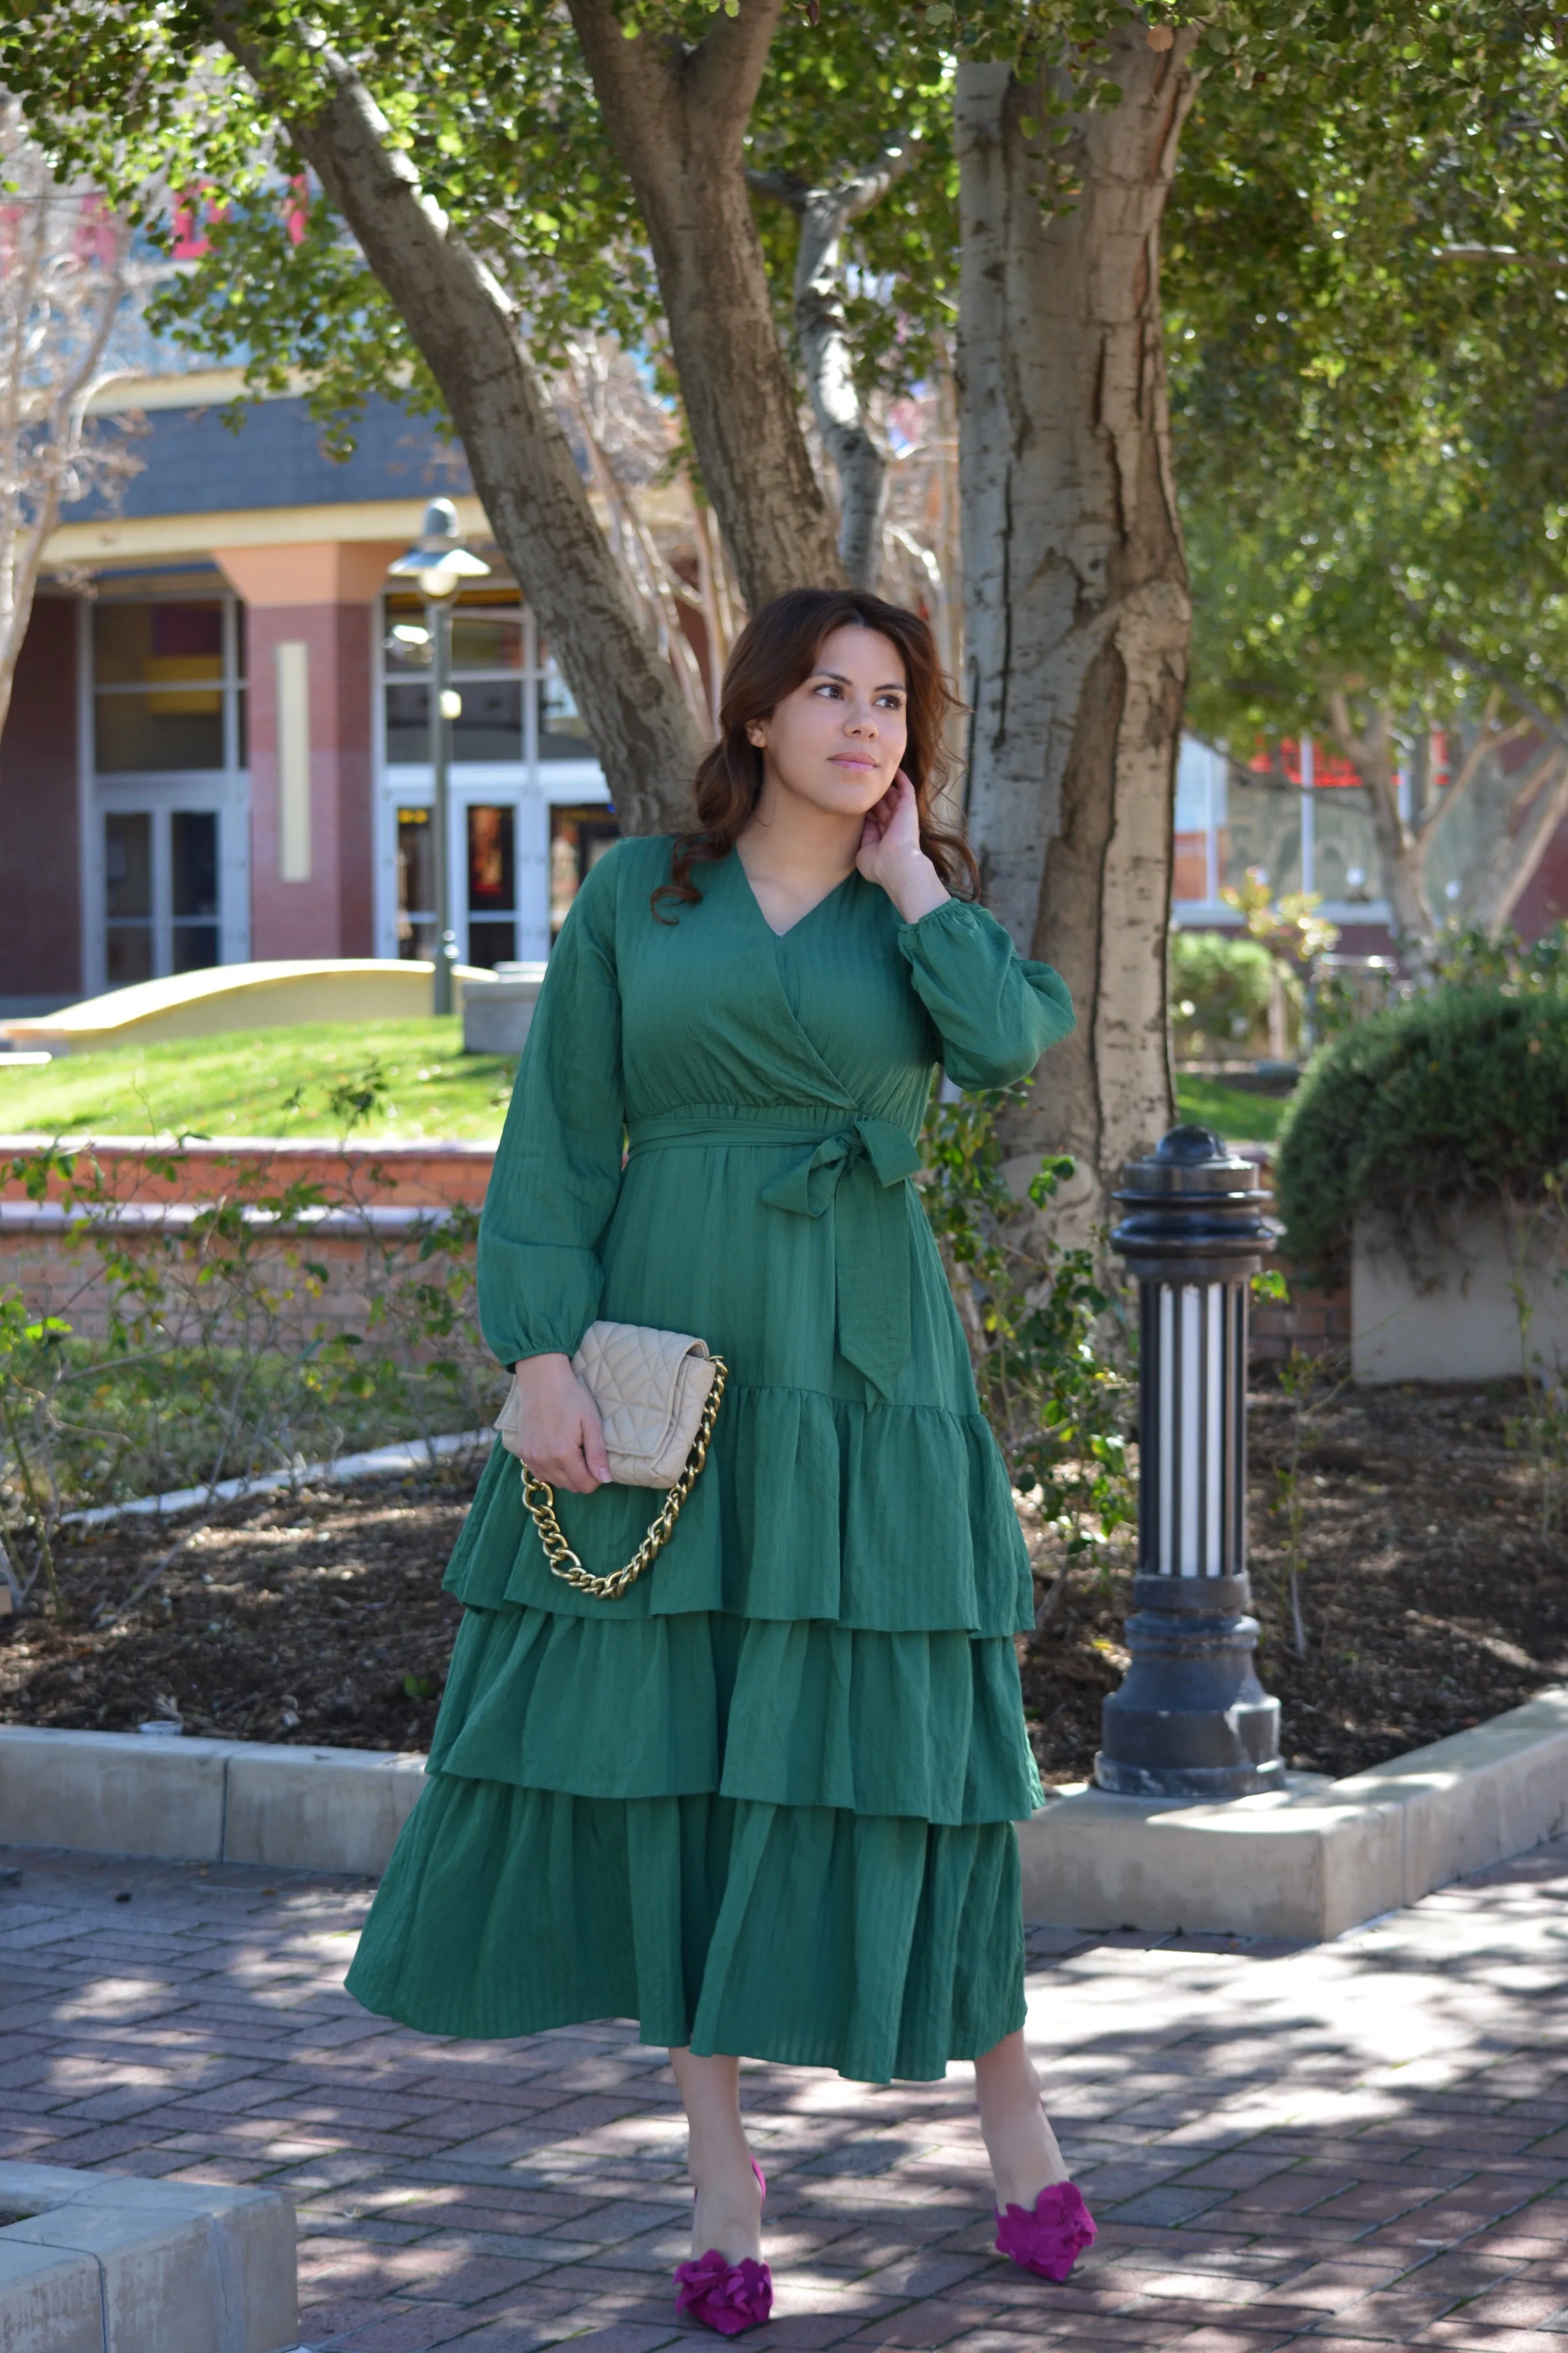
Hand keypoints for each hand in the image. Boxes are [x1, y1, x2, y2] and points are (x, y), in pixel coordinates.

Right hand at [510, 1353, 611, 1493]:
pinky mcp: (522, 1452)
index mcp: (563, 1454)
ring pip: (554, 1482)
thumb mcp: (591, 1422)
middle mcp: (544, 1461)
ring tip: (571, 1449)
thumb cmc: (571, 1397)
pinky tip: (556, 1451)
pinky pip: (540, 1473)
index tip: (598, 1461)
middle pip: (570, 1486)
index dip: (596, 1477)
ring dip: (566, 1474)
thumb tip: (605, 1480)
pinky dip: (551, 1469)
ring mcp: (530, 1457)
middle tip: (585, 1452)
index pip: (585, 1485)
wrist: (542, 1379)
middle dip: (582, 1476)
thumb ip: (597, 1454)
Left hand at [856, 770, 949, 921]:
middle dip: (873, 795)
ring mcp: (901, 816)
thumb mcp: (863, 851)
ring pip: (893, 796)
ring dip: (885, 785)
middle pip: (881, 805)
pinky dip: (902, 779)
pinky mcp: (909, 807)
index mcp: (882, 838)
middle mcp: (892, 826)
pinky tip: (895, 768)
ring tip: (876, 769)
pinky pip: (906, 789)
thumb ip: (863, 837)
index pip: (873, 818)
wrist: (895, 864)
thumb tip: (863, 823)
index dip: (865, 808)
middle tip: (862, 780)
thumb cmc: (877, 864)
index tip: (854, 798)